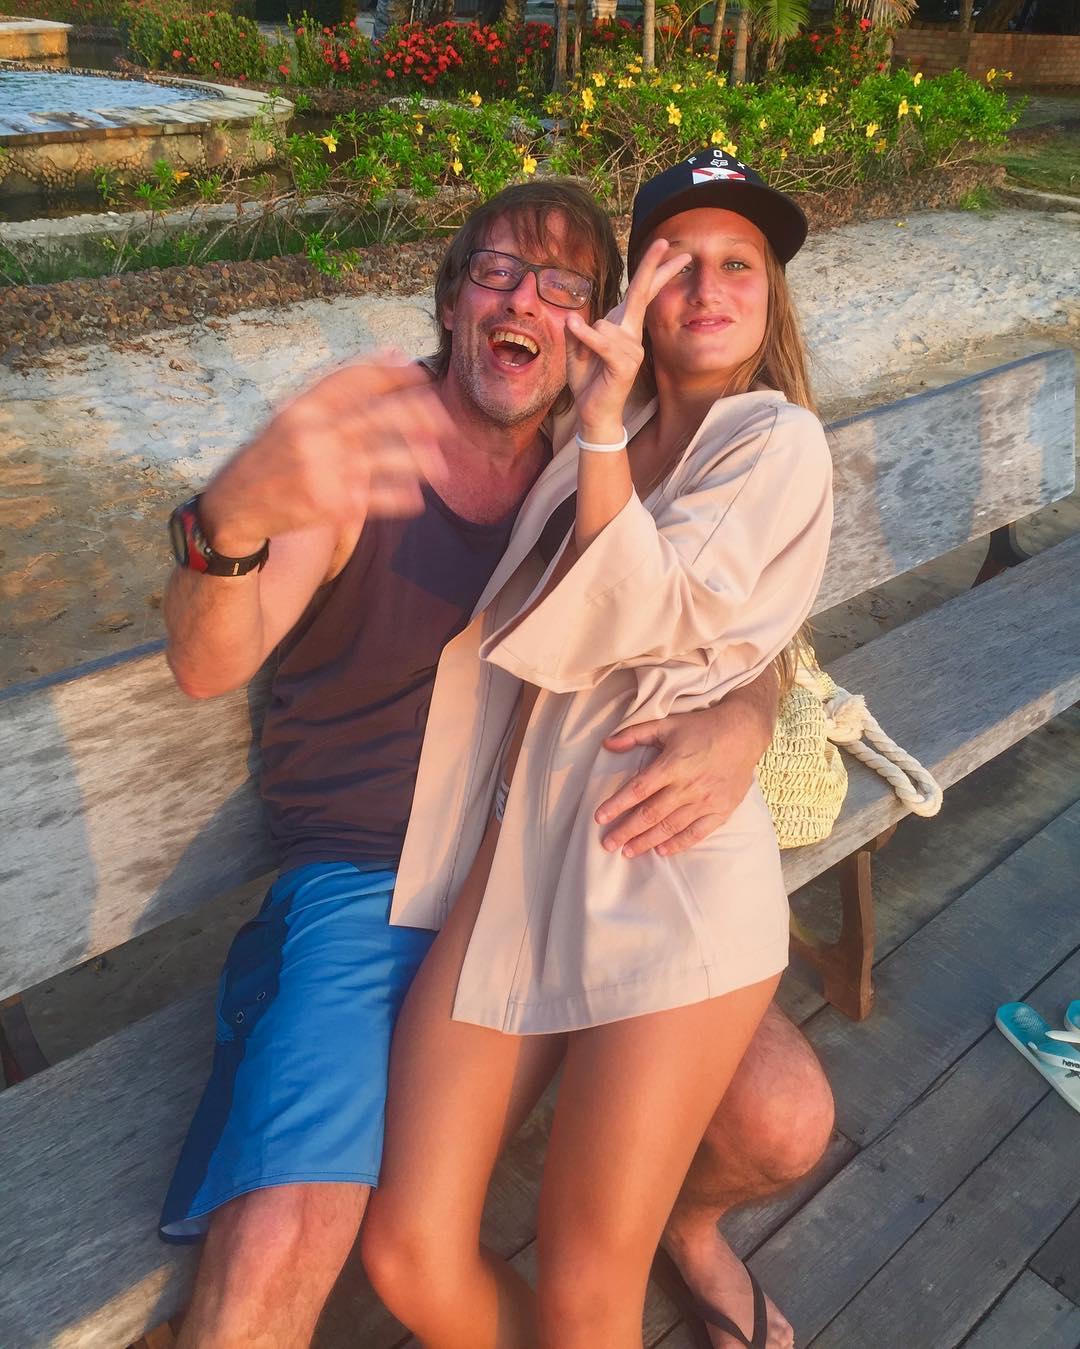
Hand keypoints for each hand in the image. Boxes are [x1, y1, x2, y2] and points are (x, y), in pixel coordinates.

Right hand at [201, 354, 452, 554]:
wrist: (235, 506)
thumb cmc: (271, 456)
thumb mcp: (290, 415)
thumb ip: (335, 390)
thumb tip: (392, 354)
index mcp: (302, 407)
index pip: (355, 380)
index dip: (393, 373)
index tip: (422, 372)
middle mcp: (312, 435)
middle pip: (378, 417)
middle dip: (418, 416)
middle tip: (444, 420)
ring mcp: (322, 470)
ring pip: (384, 459)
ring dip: (418, 461)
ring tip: (438, 464)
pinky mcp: (329, 504)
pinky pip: (377, 498)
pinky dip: (400, 497)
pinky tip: (415, 497)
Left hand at [564, 239, 689, 441]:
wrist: (593, 413)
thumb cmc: (589, 380)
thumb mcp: (575, 350)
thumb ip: (576, 330)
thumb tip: (575, 316)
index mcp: (622, 326)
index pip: (640, 292)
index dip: (653, 268)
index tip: (666, 246)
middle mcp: (631, 334)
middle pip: (642, 293)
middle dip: (655, 267)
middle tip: (668, 243)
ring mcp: (632, 349)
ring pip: (605, 324)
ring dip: (587, 338)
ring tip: (589, 361)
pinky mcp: (624, 364)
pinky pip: (603, 342)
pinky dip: (586, 336)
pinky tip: (575, 326)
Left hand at [595, 683, 778, 857]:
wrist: (744, 733)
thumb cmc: (702, 727)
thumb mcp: (667, 724)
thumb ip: (635, 734)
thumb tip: (607, 744)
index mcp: (673, 765)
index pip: (639, 789)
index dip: (617, 805)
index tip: (599, 818)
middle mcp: (688, 786)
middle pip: (651, 814)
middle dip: (627, 831)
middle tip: (608, 844)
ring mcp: (706, 801)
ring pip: (671, 827)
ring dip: (647, 841)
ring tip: (628, 851)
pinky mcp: (722, 810)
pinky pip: (697, 833)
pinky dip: (679, 844)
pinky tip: (662, 851)